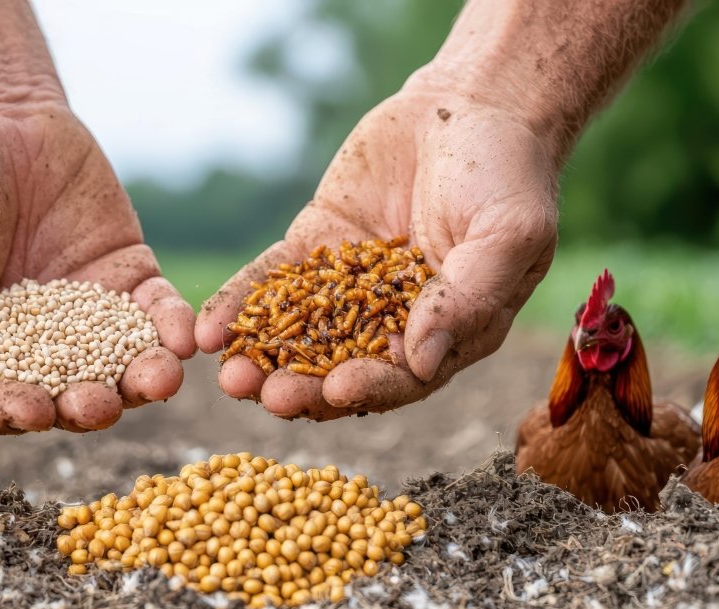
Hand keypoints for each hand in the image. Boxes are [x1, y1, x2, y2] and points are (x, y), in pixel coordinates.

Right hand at [0, 106, 195, 432]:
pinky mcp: (128, 276)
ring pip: (119, 364)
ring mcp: (87, 314)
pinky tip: (185, 338)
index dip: (12, 410)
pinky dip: (171, 327)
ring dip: (141, 380)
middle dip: (85, 405)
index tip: (30, 411)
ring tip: (159, 381)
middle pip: (65, 394)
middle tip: (98, 404)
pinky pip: (155, 312)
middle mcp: (35, 345)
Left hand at [195, 86, 558, 419]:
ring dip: (263, 358)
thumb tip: (422, 362)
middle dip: (300, 385)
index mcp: (449, 333)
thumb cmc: (508, 173)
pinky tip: (210, 327)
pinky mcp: (313, 250)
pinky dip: (241, 305)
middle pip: (341, 367)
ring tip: (227, 375)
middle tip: (261, 394)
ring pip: (299, 333)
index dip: (369, 388)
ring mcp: (347, 287)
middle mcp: (394, 321)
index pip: (404, 376)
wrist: (473, 104)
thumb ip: (468, 297)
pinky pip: (271, 282)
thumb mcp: (507, 234)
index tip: (334, 393)